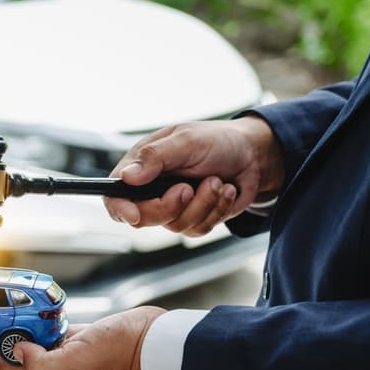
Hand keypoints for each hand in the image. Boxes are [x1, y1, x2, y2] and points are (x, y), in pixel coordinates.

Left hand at [0, 307, 165, 369]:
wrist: (149, 341)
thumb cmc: (117, 353)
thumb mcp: (76, 362)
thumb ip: (40, 365)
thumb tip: (15, 353)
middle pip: (9, 359)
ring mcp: (62, 354)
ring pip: (24, 343)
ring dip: (4, 332)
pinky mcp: (72, 338)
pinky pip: (43, 330)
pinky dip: (28, 323)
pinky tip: (15, 312)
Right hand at [105, 116, 283, 235]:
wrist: (253, 154)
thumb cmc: (218, 140)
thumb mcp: (186, 141)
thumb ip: (155, 157)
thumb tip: (127, 176)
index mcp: (142, 167)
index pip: (115, 196)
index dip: (120, 209)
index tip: (135, 215)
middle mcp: (152, 190)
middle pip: (143, 218)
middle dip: (170, 206)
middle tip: (188, 187)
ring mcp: (173, 207)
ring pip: (175, 226)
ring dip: (202, 204)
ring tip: (215, 181)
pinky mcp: (194, 218)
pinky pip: (197, 229)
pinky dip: (216, 210)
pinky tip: (224, 190)